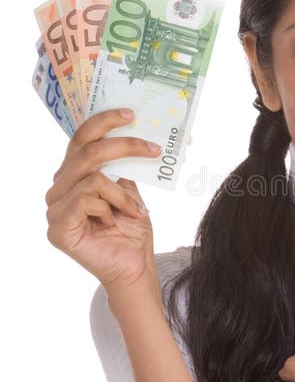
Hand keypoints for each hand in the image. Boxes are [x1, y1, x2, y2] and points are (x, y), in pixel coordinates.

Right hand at [45, 108, 162, 295]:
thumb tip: (130, 132)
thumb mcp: (128, 189)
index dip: (103, 122)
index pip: (80, 139)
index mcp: (71, 177)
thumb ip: (119, 166)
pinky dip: (111, 207)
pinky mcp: (58, 228)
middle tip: (153, 149)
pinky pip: (88, 199)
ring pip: (92, 176)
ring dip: (122, 193)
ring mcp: (54, 210)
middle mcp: (58, 190)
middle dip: (124, 146)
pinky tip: (115, 223)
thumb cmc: (130, 230)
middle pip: (85, 152)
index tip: (130, 113)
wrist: (135, 268)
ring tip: (135, 210)